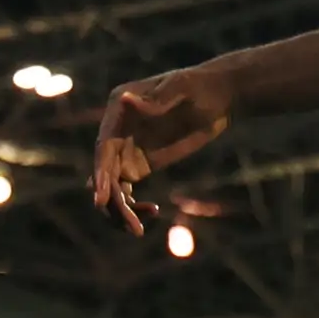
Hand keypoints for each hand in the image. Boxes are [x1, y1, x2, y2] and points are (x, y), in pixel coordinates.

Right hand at [90, 65, 237, 231]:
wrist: (218, 98)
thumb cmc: (199, 87)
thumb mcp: (180, 90)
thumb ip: (153, 101)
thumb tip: (123, 99)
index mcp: (117, 110)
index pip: (103, 147)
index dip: (100, 175)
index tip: (102, 200)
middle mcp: (116, 132)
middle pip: (104, 173)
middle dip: (112, 202)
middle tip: (132, 227)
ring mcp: (126, 151)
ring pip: (112, 188)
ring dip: (120, 210)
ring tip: (138, 230)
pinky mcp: (140, 166)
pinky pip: (126, 193)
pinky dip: (133, 207)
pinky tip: (153, 212)